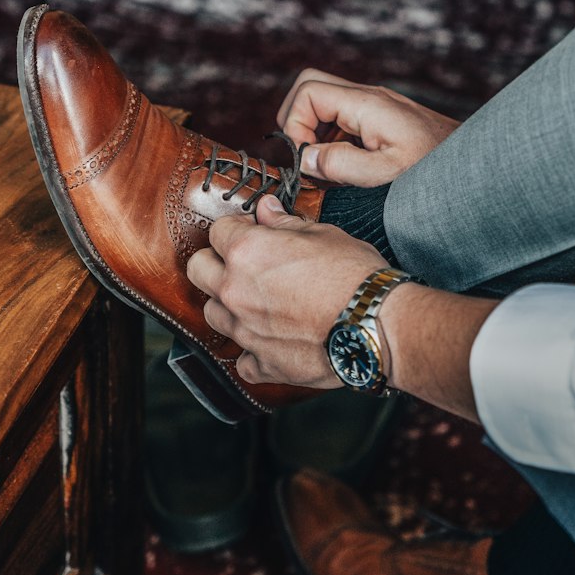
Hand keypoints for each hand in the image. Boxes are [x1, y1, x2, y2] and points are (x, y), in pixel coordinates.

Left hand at [185, 196, 385, 388]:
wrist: (376, 324)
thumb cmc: (355, 276)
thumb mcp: (323, 234)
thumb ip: (285, 224)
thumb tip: (266, 210)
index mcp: (246, 251)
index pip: (217, 230)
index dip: (237, 229)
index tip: (253, 233)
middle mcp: (236, 291)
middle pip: (198, 270)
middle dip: (215, 262)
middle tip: (242, 263)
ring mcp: (245, 331)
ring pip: (211, 314)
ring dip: (227, 305)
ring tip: (256, 302)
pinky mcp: (262, 364)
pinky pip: (242, 360)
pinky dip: (252, 352)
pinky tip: (270, 342)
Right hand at [277, 69, 458, 186]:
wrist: (471, 165)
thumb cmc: (436, 170)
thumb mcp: (386, 174)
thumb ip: (342, 165)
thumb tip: (306, 158)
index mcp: (367, 104)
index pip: (308, 92)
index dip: (295, 124)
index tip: (306, 157)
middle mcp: (368, 98)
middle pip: (310, 86)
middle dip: (297, 121)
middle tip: (308, 157)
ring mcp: (374, 106)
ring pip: (323, 102)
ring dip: (313, 133)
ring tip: (327, 168)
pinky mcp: (379, 119)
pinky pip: (340, 118)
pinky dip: (331, 140)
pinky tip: (345, 168)